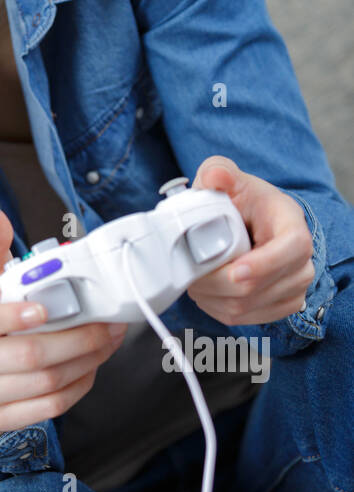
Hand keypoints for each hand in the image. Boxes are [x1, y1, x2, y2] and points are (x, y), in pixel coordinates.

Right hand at [0, 205, 126, 445]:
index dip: (17, 318)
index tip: (47, 308)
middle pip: (30, 357)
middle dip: (77, 340)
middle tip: (107, 324)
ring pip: (46, 384)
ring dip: (86, 361)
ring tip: (109, 340)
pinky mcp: (4, 419)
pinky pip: (51, 406)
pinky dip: (79, 385)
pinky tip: (93, 366)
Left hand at [187, 155, 314, 326]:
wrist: (250, 223)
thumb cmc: (242, 201)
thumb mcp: (227, 177)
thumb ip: (218, 172)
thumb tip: (215, 177)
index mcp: (292, 225)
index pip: (291, 249)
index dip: (264, 264)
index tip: (234, 270)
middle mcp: (301, 261)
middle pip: (259, 287)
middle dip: (216, 283)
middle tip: (190, 270)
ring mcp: (293, 287)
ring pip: (246, 307)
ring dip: (212, 297)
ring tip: (195, 277)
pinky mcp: (279, 307)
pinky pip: (242, 319)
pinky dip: (217, 308)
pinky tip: (208, 291)